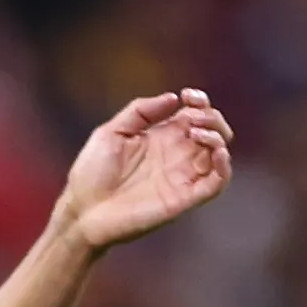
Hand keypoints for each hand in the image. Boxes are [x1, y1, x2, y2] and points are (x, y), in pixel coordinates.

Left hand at [58, 89, 232, 252]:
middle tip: (193, 118)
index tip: (187, 96)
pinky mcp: (183, 199)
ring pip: (218, 155)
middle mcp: (175, 156)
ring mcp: (181, 178)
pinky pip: (216, 184)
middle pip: (212, 132)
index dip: (199, 102)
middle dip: (211, 118)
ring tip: (196, 133)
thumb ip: (141, 111)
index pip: (194, 116)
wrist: (82, 210)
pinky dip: (224, 167)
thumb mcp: (112, 131)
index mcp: (161, 138)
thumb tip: (173, 98)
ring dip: (216, 137)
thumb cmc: (91, 172)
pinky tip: (216, 152)